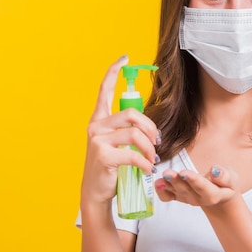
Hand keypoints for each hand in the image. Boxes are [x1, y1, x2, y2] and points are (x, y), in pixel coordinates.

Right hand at [81, 56, 159, 206]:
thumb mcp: (116, 145)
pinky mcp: (102, 155)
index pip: (103, 90)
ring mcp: (97, 140)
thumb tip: (152, 127)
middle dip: (150, 127)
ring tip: (152, 159)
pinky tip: (147, 169)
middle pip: (130, 113)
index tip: (124, 58)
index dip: (113, 72)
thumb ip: (127, 131)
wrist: (96, 193)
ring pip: (134, 134)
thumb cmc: (110, 168)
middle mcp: (95, 126)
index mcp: (98, 120)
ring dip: (149, 148)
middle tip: (157, 141)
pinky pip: (132, 154)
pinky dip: (145, 163)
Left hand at [155, 165, 239, 206]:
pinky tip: (157, 183)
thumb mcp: (232, 178)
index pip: (202, 187)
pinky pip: (167, 197)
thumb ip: (226, 177)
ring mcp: (186, 198)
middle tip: (168, 173)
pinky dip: (161, 191)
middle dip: (176, 181)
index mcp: (212, 194)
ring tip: (160, 178)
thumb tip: (216, 171)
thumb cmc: (225, 184)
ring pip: (175, 192)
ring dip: (167, 184)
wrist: (220, 195)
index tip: (185, 173)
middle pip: (186, 189)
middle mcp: (197, 198)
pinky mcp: (178, 196)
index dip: (193, 180)